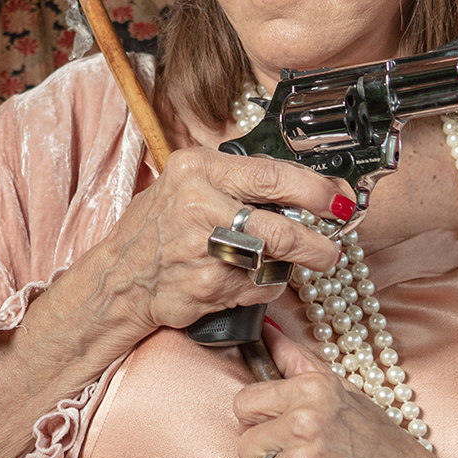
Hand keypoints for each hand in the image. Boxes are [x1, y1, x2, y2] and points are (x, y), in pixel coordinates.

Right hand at [89, 147, 348, 339]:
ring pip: (274, 261)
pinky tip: (260, 277)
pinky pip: (260, 288)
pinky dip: (270, 285)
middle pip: (280, 229)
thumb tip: (303, 184)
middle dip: (318, 242)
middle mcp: (198, 207)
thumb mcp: (187, 182)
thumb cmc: (159, 226)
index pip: (272, 176)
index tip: (338, 200)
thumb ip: (237, 179)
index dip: (314, 190)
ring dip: (298, 265)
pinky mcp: (207, 288)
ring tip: (309, 261)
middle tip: (333, 247)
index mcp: (197, 169)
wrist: (118, 278)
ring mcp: (202, 252)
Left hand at [233, 328, 441, 457]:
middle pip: (245, 441)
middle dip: (266, 450)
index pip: (244, 402)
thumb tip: (266, 333)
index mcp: (311, 390)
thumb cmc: (381, 443)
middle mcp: (302, 425)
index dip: (258, 417)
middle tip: (300, 454)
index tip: (276, 425)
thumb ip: (298, 362)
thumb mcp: (345, 390)